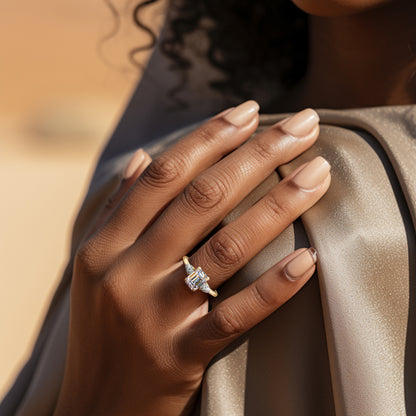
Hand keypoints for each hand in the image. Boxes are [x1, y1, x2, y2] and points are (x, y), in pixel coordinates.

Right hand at [54, 101, 330, 415]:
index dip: (209, 138)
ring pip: (226, 248)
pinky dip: (275, 285)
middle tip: (302, 124)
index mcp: (104, 245)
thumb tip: (145, 157)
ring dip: (279, 205)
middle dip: (258, 154)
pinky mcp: (183, 355)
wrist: (98, 404)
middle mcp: (127, 273)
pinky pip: (236, 316)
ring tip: (319, 172)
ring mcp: (156, 316)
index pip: (165, 176)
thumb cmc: (102, 326)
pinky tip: (308, 258)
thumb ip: (120, 208)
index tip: (250, 111)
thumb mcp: (95, 263)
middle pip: (202, 198)